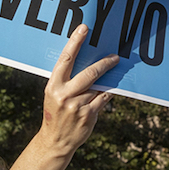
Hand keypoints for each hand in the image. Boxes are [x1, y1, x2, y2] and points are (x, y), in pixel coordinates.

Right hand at [38, 24, 117, 155]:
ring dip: (105, 82)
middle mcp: (64, 94)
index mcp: (53, 85)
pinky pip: (103, 99)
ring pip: (98, 87)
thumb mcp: (54, 95)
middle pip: (89, 73)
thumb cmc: (56, 113)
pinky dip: (107, 94)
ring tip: (110, 78)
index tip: (84, 28)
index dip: (75, 42)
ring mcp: (77, 105)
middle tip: (115, 57)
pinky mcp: (88, 115)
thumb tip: (87, 62)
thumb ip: (66, 81)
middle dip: (104, 64)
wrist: (55, 140)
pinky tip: (108, 92)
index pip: (66, 59)